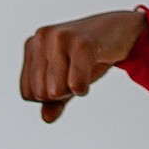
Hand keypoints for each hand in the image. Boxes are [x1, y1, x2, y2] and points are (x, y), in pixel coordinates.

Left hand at [19, 9, 146, 123]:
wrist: (121, 30)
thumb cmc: (89, 55)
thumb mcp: (66, 81)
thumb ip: (53, 103)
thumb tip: (46, 118)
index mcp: (32, 45)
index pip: (27, 94)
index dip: (49, 96)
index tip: (65, 75)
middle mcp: (41, 38)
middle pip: (41, 94)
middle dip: (62, 92)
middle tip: (77, 70)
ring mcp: (59, 38)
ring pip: (55, 92)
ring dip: (75, 88)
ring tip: (84, 67)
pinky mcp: (80, 43)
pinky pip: (75, 85)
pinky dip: (85, 87)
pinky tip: (92, 68)